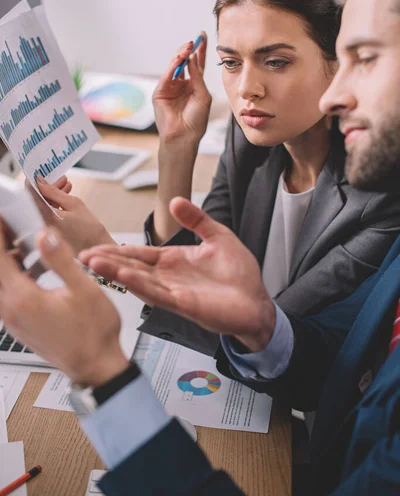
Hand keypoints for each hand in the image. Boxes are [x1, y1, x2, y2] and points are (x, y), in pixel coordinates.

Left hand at [0, 222, 127, 386]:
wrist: (96, 367)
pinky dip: (12, 277)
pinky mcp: (19, 326)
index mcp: (24, 299)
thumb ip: (60, 260)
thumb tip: (44, 236)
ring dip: (6, 262)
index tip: (3, 218)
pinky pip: (6, 296)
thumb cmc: (94, 333)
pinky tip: (31, 270)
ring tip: (22, 244)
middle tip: (11, 227)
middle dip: (1, 246)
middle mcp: (11, 311)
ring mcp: (12, 321)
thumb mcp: (83, 289)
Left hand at [28, 176, 115, 255]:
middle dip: (48, 187)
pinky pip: (47, 213)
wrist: (97, 249)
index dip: (35, 180)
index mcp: (44, 217)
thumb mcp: (74, 204)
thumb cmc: (90, 230)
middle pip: (37, 199)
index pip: (30, 193)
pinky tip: (66, 197)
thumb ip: (54, 192)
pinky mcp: (49, 231)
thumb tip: (40, 181)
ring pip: (42, 205)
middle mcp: (40, 224)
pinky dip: (54, 204)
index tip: (41, 173)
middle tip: (60, 178)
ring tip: (66, 186)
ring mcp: (44, 228)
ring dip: (53, 194)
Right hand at [80, 198, 275, 352]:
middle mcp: (169, 277)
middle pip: (132, 267)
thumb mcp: (217, 236)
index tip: (94, 246)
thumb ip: (197, 219)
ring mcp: (174, 291)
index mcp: (174, 260)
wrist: (257, 301)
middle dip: (107, 261)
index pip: (140, 253)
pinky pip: (157, 293)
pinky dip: (139, 284)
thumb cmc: (239, 274)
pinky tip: (123, 276)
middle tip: (82, 256)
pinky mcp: (184, 304)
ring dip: (116, 271)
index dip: (117, 250)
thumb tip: (175, 201)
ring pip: (139, 280)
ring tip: (93, 263)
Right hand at [153, 32, 211, 146]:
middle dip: (188, 50)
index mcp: (193, 85)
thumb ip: (198, 77)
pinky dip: (173, 66)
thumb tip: (193, 58)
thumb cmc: (196, 120)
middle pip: (184, 62)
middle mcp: (181, 84)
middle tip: (194, 40)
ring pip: (174, 66)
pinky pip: (167, 76)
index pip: (196, 63)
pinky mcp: (160, 92)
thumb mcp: (203, 95)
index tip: (203, 35)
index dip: (199, 50)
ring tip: (188, 48)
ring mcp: (169, 87)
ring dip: (180, 55)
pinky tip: (180, 59)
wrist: (185, 136)